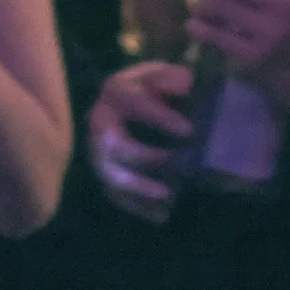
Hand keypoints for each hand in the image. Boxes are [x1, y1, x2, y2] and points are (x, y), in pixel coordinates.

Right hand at [88, 59, 196, 223]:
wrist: (138, 101)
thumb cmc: (155, 86)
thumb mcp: (164, 73)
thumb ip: (172, 77)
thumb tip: (183, 85)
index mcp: (116, 92)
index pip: (133, 103)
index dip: (159, 117)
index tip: (189, 131)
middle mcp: (101, 121)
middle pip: (113, 144)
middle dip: (144, 157)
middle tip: (176, 163)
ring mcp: (100, 150)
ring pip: (110, 175)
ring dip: (138, 188)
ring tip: (168, 196)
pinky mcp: (107, 172)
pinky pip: (116, 195)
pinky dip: (137, 207)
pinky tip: (162, 215)